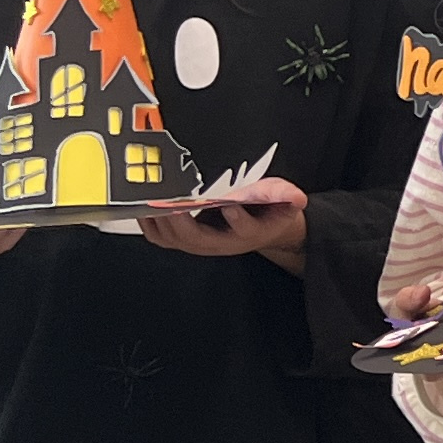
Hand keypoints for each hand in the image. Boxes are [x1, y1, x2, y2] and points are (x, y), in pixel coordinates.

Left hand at [135, 180, 308, 264]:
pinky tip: (144, 208)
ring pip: (174, 239)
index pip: (243, 228)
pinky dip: (150, 225)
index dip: (236, 219)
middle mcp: (221, 243)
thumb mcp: (285, 202)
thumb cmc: (268, 214)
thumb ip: (289, 197)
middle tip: (168, 199)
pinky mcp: (187, 241)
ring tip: (150, 201)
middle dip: (179, 219)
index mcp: (248, 233)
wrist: (263, 230)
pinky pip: (162, 238)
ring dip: (160, 222)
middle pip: (195, 237)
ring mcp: (201, 244)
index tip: (229, 205)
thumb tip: (298, 198)